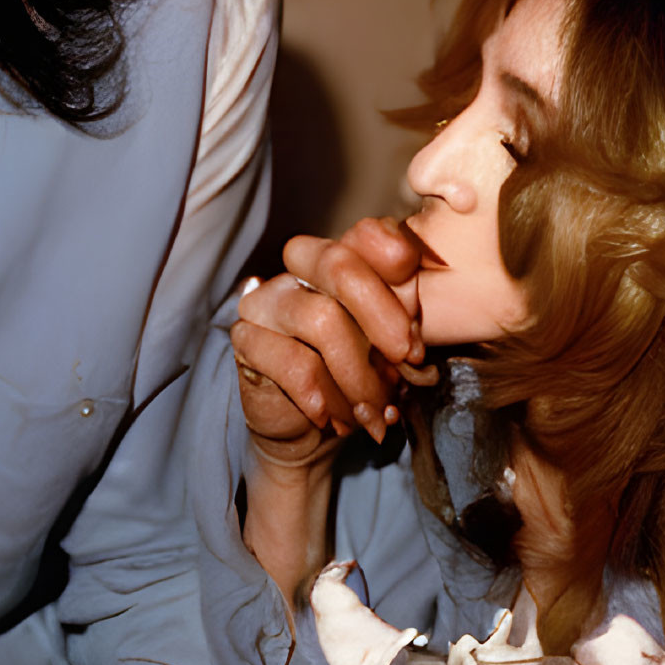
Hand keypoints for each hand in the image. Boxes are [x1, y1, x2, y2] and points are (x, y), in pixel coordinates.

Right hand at [233, 218, 434, 468]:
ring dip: (358, 376)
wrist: (318, 429)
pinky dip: (322, 396)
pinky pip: (292, 361)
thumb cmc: (363, 380)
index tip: (417, 329)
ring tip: (374, 412)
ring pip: (320, 319)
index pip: (365, 235)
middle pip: (339, 265)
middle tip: (407, 363)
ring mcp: (267, 301)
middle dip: (382, 317)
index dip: (395, 267)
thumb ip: (407, 323)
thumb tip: (414, 327)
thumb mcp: (397, 350)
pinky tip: (332, 417)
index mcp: (343, 260)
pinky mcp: (247, 339)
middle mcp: (299, 271)